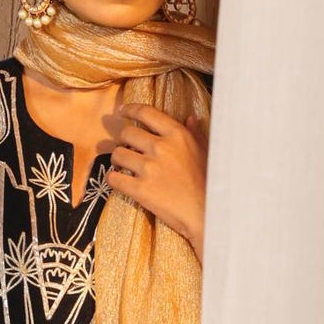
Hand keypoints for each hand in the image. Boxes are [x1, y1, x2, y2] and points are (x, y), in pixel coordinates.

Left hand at [105, 102, 208, 259]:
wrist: (207, 213)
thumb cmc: (210, 182)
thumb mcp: (206, 152)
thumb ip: (195, 133)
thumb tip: (190, 118)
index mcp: (177, 134)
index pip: (146, 113)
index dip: (130, 110)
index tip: (122, 112)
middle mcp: (161, 147)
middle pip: (126, 133)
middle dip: (123, 140)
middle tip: (127, 148)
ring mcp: (149, 169)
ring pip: (117, 154)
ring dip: (118, 160)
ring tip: (124, 166)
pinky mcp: (140, 190)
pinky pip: (114, 178)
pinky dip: (113, 178)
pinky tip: (120, 180)